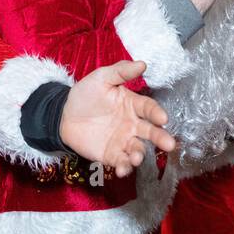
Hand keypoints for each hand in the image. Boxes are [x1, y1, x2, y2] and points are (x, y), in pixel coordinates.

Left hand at [59, 60, 175, 177]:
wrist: (64, 115)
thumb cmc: (85, 95)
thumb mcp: (101, 78)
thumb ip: (120, 71)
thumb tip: (142, 64)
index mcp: (132, 104)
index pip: (149, 108)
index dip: (156, 113)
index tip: (163, 118)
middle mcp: (132, 124)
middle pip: (150, 132)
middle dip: (160, 138)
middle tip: (169, 144)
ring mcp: (123, 141)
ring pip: (137, 149)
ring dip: (139, 155)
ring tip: (136, 158)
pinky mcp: (112, 155)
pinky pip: (121, 162)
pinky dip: (124, 167)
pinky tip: (122, 170)